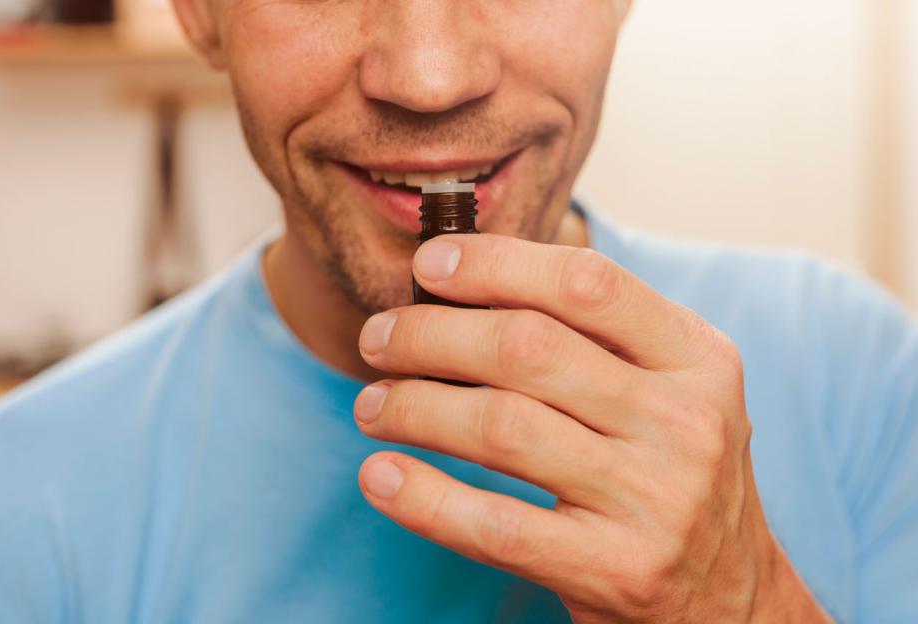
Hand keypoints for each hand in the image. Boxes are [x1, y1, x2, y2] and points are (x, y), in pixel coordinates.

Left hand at [353, 234, 830, 621]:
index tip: (429, 264)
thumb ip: (596, 334)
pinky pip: (496, 525)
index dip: (496, 263)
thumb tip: (472, 280)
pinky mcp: (617, 571)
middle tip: (378, 339)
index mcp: (695, 358)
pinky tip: (380, 475)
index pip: (586, 282)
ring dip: (413, 407)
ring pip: (500, 427)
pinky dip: (424, 497)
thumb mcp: (668, 387)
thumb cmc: (671, 469)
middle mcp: (683, 421)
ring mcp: (655, 499)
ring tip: (372, 405)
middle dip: (429, 334)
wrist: (730, 597)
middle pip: (526, 348)